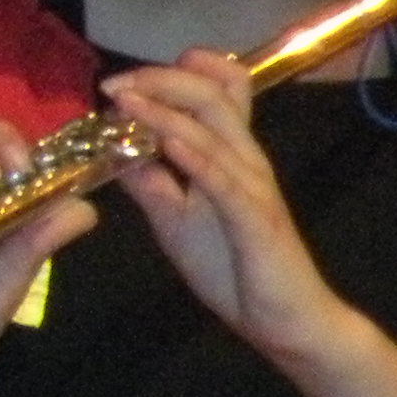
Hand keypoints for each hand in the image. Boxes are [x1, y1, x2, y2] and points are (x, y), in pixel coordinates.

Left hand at [102, 53, 350, 364]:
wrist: (285, 323)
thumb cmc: (233, 267)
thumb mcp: (173, 217)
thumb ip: (148, 180)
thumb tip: (110, 148)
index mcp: (228, 154)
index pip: (217, 91)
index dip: (175, 73)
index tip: (124, 80)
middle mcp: (245, 159)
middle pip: (210, 95)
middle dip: (158, 80)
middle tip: (112, 86)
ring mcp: (253, 187)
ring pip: (214, 131)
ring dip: (165, 110)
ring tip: (123, 100)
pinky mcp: (257, 220)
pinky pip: (225, 181)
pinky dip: (197, 158)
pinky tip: (168, 145)